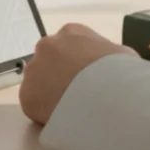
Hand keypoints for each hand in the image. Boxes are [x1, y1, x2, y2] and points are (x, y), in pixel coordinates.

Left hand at [18, 23, 137, 126]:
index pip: (70, 45)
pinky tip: (62, 117)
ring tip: (71, 108)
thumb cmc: (120, 72)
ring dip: (50, 92)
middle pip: (50, 61)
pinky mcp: (26, 96)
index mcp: (71, 32)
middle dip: (60, 75)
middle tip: (77, 93)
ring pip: (39, 82)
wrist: (106, 97)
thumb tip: (111, 64)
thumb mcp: (122, 54)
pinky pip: (35, 104)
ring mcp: (33, 70)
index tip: (88, 77)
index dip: (79, 63)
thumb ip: (108, 54)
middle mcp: (46, 45)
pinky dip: (45, 111)